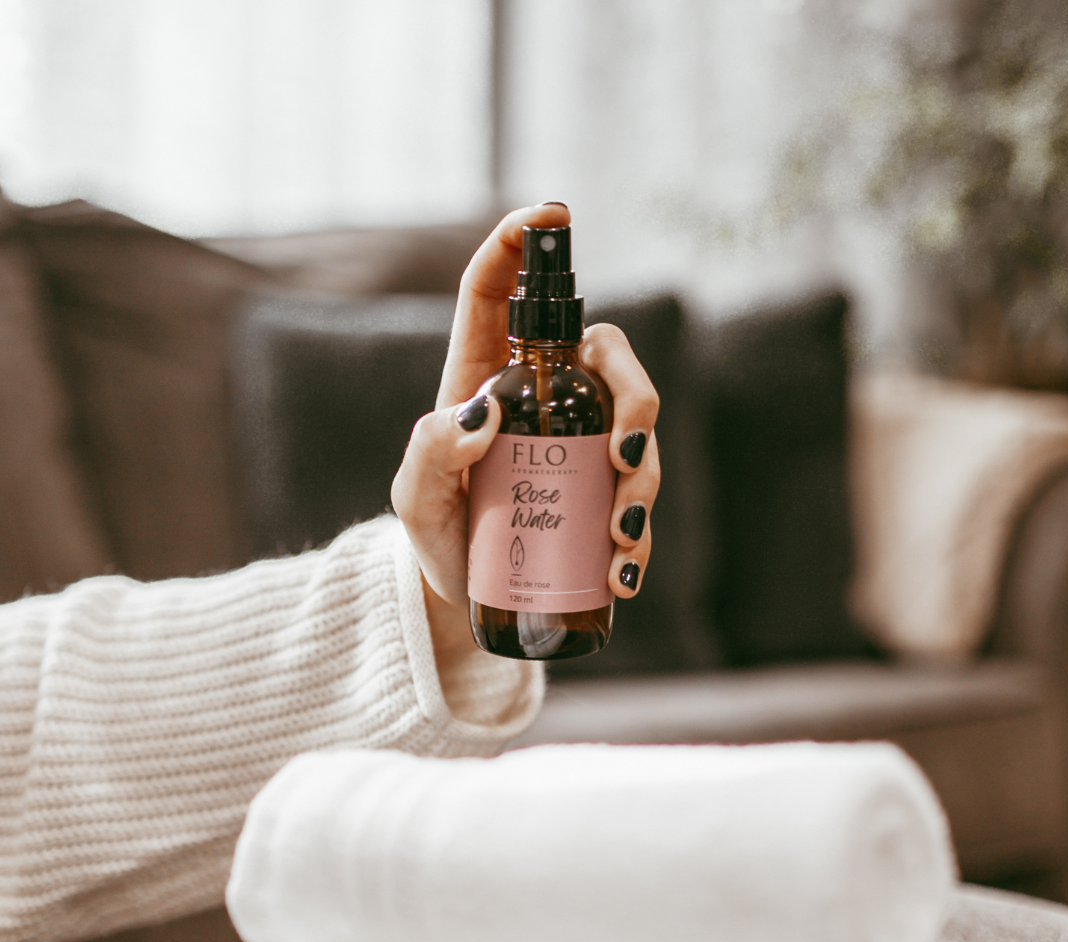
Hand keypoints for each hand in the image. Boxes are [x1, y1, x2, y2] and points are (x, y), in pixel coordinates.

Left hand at [391, 204, 660, 618]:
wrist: (464, 593)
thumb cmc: (437, 532)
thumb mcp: (416, 496)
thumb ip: (430, 451)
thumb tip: (485, 409)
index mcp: (484, 375)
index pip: (496, 293)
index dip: (519, 243)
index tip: (549, 214)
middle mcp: (542, 396)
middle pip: (605, 355)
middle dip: (634, 395)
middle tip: (624, 455)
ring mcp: (580, 441)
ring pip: (638, 427)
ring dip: (643, 478)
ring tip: (618, 536)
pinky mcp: (603, 493)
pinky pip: (640, 496)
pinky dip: (640, 533)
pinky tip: (623, 572)